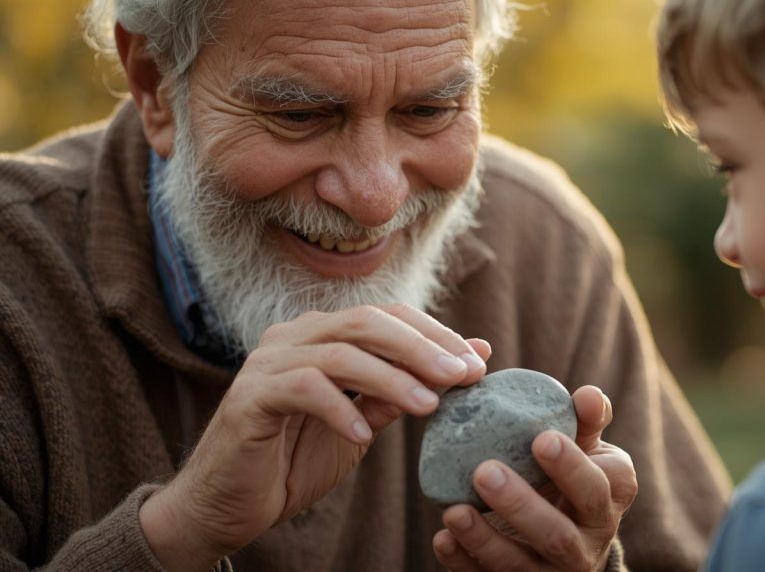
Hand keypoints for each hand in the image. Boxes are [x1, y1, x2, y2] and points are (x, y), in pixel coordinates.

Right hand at [140, 305, 489, 571]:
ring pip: (340, 353)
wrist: (229, 506)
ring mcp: (268, 363)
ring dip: (390, 378)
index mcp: (323, 335)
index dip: (435, 335)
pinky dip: (338, 409)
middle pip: (367, 323)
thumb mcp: (363, 423)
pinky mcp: (249, 397)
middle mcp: (294, 337)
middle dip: (421, 347)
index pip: (388, 317)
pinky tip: (363, 435)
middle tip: (462, 375)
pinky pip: (302, 389)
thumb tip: (473, 355)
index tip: (477, 363)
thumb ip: (404, 389)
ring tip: (427, 406)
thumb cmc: (296, 461)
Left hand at [432, 386, 637, 571]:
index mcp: (609, 499)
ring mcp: (552, 571)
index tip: (541, 438)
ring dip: (485, 539)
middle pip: (557, 534)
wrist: (571, 529)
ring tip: (453, 511)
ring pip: (521, 565)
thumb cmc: (574, 473)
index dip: (571, 467)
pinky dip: (463, 562)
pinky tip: (444, 539)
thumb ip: (586, 420)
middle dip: (520, 505)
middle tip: (484, 471)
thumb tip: (586, 394)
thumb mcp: (588, 446)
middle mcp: (587, 543)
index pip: (595, 488)